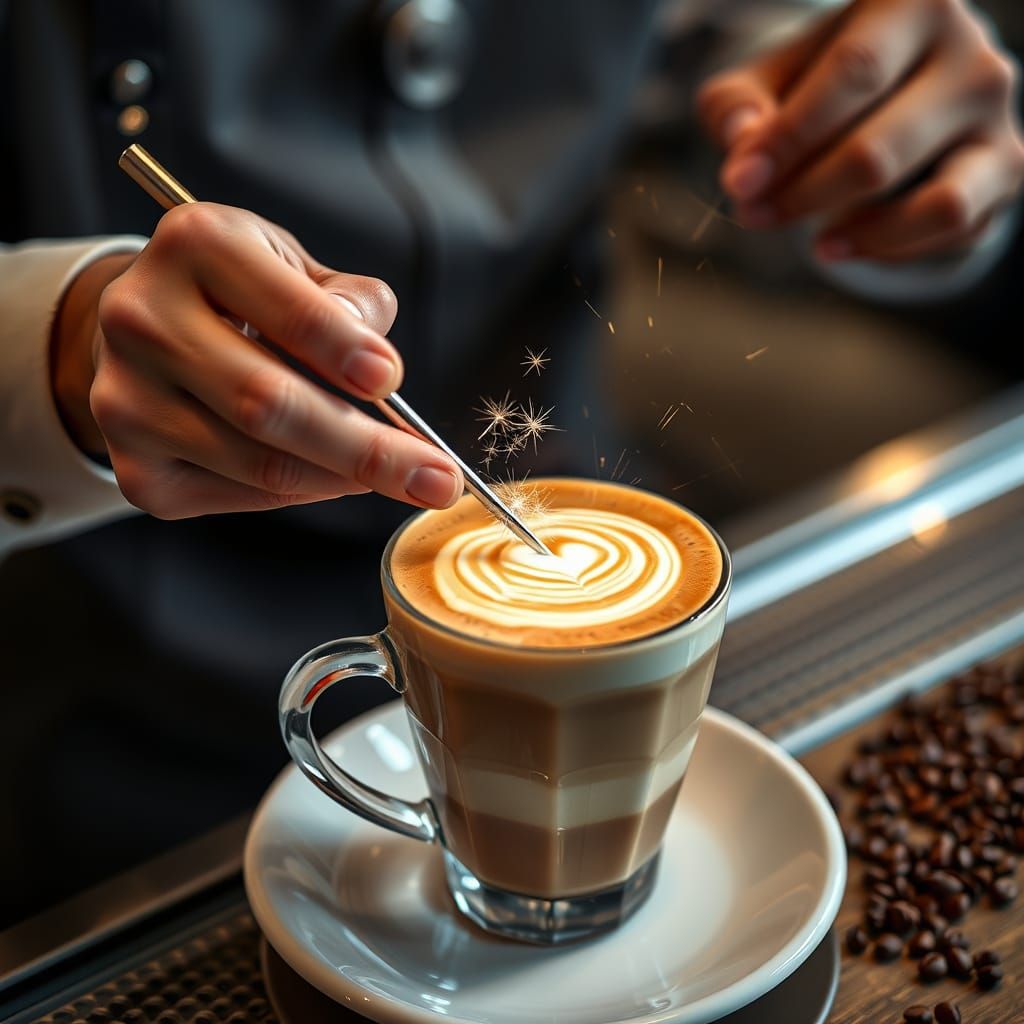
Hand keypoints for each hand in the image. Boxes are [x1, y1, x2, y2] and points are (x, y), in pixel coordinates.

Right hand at [51, 203, 462, 517]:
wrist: (149, 330)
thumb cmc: (242, 296)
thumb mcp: (297, 267)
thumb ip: (349, 303)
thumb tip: (380, 371)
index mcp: (195, 245)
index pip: (290, 312)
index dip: (347, 352)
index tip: (394, 381)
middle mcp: (144, 319)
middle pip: (270, 404)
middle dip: (368, 450)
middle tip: (437, 480)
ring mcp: (127, 400)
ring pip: (261, 463)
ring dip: (345, 478)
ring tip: (396, 475)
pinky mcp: (136, 467)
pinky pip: (241, 496)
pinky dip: (302, 492)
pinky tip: (329, 474)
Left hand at [697, 0, 1023, 261]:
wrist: (894, 95)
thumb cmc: (819, 87)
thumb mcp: (767, 84)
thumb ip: (738, 106)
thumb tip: (742, 146)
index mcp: (910, 1)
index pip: (851, 74)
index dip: (787, 139)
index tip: (739, 182)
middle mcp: (970, 50)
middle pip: (877, 149)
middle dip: (803, 195)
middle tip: (752, 214)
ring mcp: (996, 112)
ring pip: (934, 200)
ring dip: (857, 232)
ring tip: (810, 242)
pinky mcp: (1006, 166)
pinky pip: (950, 225)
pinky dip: (890, 246)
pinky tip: (843, 243)